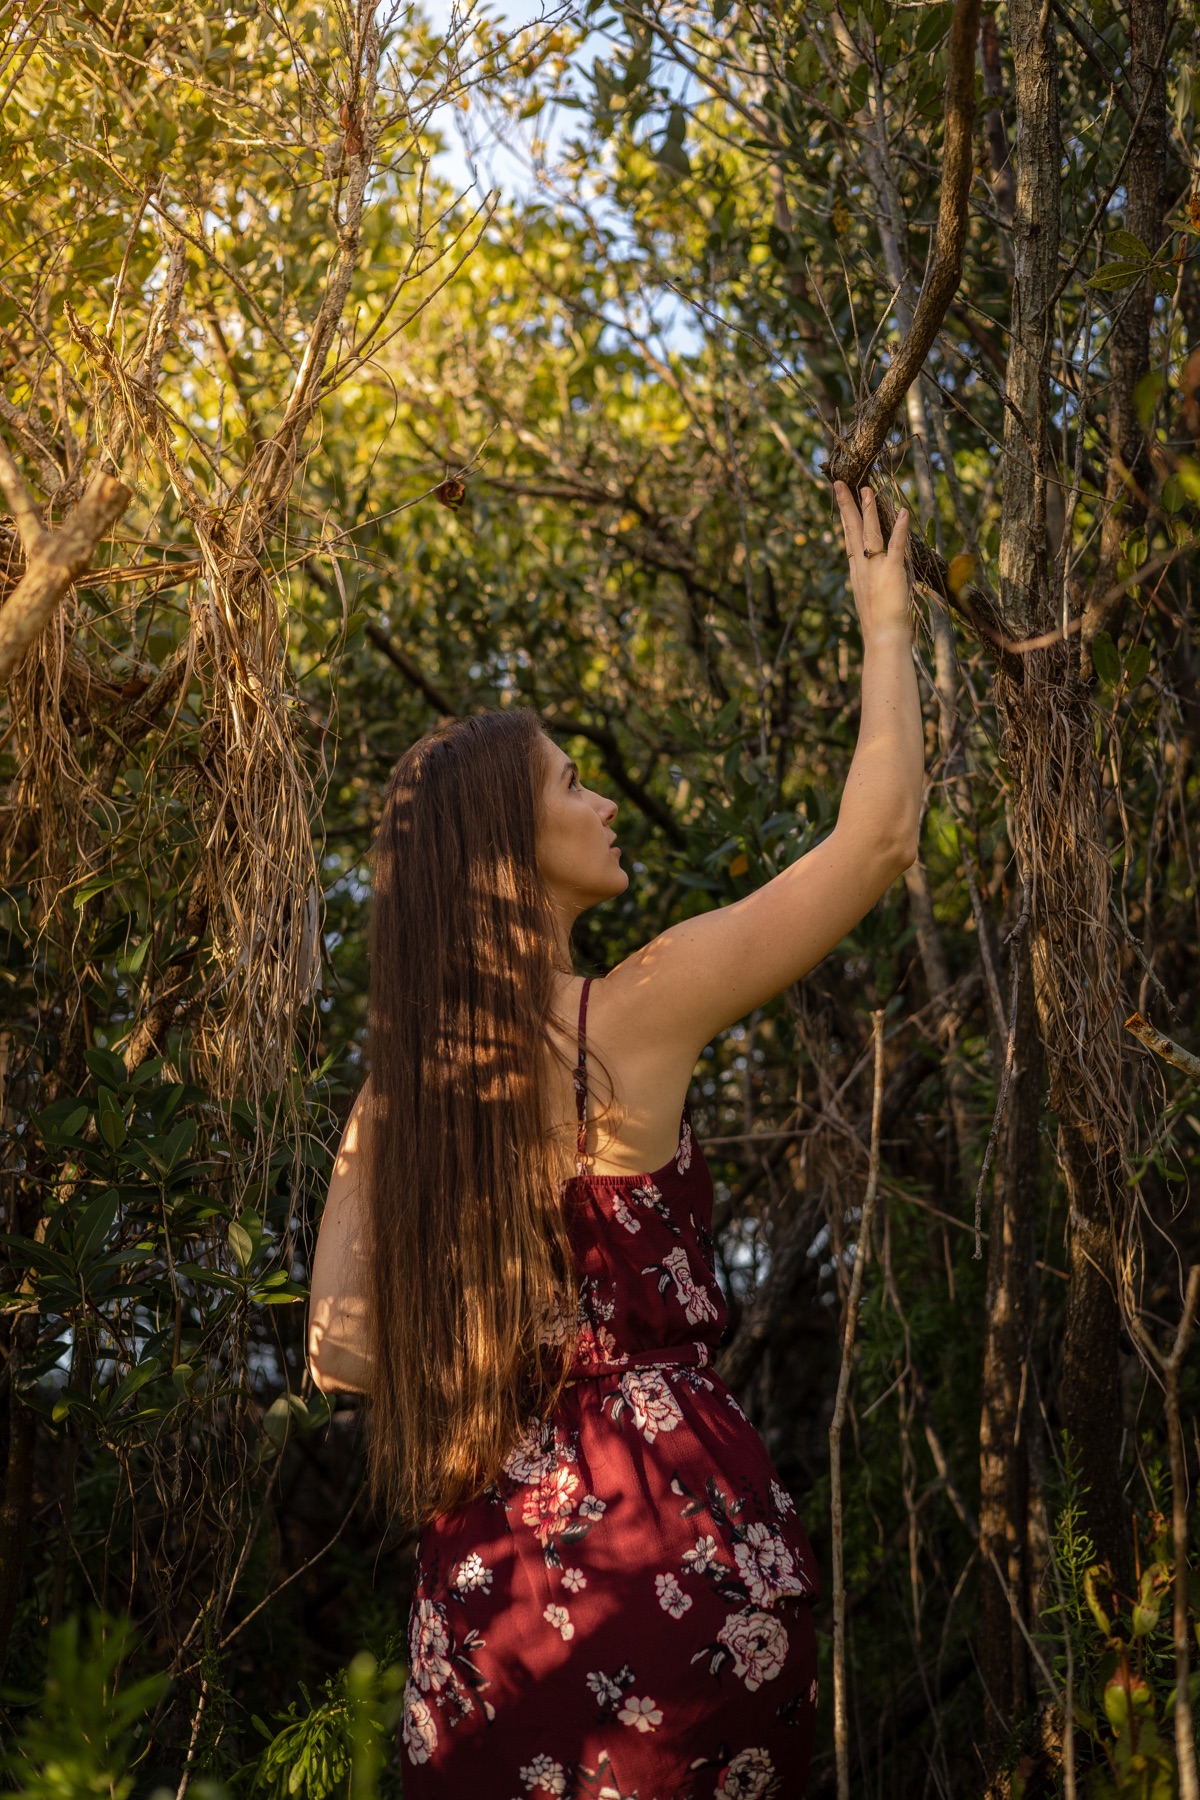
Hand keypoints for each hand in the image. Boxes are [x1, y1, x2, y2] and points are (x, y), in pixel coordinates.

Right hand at [833, 483, 911, 647]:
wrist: (883, 641)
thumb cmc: (882, 628)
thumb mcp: (876, 600)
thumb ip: (878, 583)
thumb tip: (883, 576)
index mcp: (858, 573)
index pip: (849, 539)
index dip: (845, 518)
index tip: (842, 500)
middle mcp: (862, 568)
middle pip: (852, 531)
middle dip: (847, 506)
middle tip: (841, 484)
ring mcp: (876, 569)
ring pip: (870, 533)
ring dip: (869, 510)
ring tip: (867, 489)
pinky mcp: (892, 573)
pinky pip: (896, 547)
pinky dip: (900, 529)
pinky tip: (903, 512)